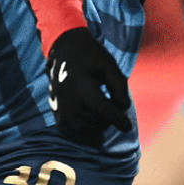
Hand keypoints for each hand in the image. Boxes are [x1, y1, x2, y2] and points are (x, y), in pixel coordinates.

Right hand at [46, 27, 132, 144]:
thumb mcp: (110, 64)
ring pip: (78, 129)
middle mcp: (68, 95)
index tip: (128, 126)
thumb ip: (119, 86)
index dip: (116, 119)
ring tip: (105, 125)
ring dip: (95, 132)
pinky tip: (91, 135)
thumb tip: (124, 108)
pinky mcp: (55, 109)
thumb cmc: (91, 55)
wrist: (66, 48)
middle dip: (107, 123)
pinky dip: (79, 136)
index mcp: (81, 82)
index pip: (100, 107)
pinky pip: (66, 130)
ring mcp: (59, 103)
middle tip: (114, 115)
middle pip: (90, 121)